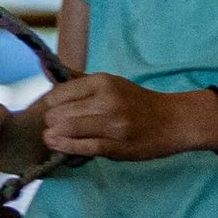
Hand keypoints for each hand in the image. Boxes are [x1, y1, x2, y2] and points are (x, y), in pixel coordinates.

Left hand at [40, 72, 215, 159]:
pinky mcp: (115, 146)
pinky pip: (82, 147)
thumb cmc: (137, 103)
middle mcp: (106, 100)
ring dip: (53, 136)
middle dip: (51, 122)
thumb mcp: (111, 83)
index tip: (52, 112)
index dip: (50, 105)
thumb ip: (79, 80)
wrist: (172, 121)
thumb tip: (45, 70)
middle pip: (60, 113)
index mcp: (103, 82)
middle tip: (52, 127)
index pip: (59, 93)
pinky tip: (58, 146)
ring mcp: (111, 124)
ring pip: (67, 130)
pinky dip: (65, 147)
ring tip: (50, 138)